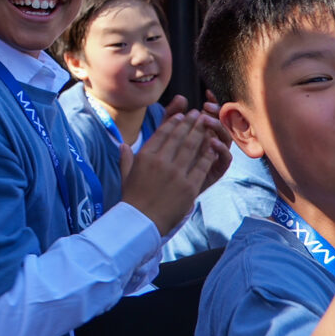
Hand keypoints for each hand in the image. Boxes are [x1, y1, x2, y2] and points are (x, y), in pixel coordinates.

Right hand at [119, 102, 225, 232]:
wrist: (142, 221)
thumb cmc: (132, 198)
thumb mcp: (126, 175)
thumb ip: (125, 158)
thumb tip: (122, 144)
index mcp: (145, 156)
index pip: (162, 134)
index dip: (173, 123)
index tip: (181, 116)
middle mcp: (161, 162)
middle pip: (179, 137)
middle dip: (190, 123)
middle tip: (197, 114)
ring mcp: (176, 174)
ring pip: (191, 148)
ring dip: (200, 134)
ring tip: (206, 125)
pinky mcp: (189, 187)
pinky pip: (201, 166)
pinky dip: (208, 155)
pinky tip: (212, 146)